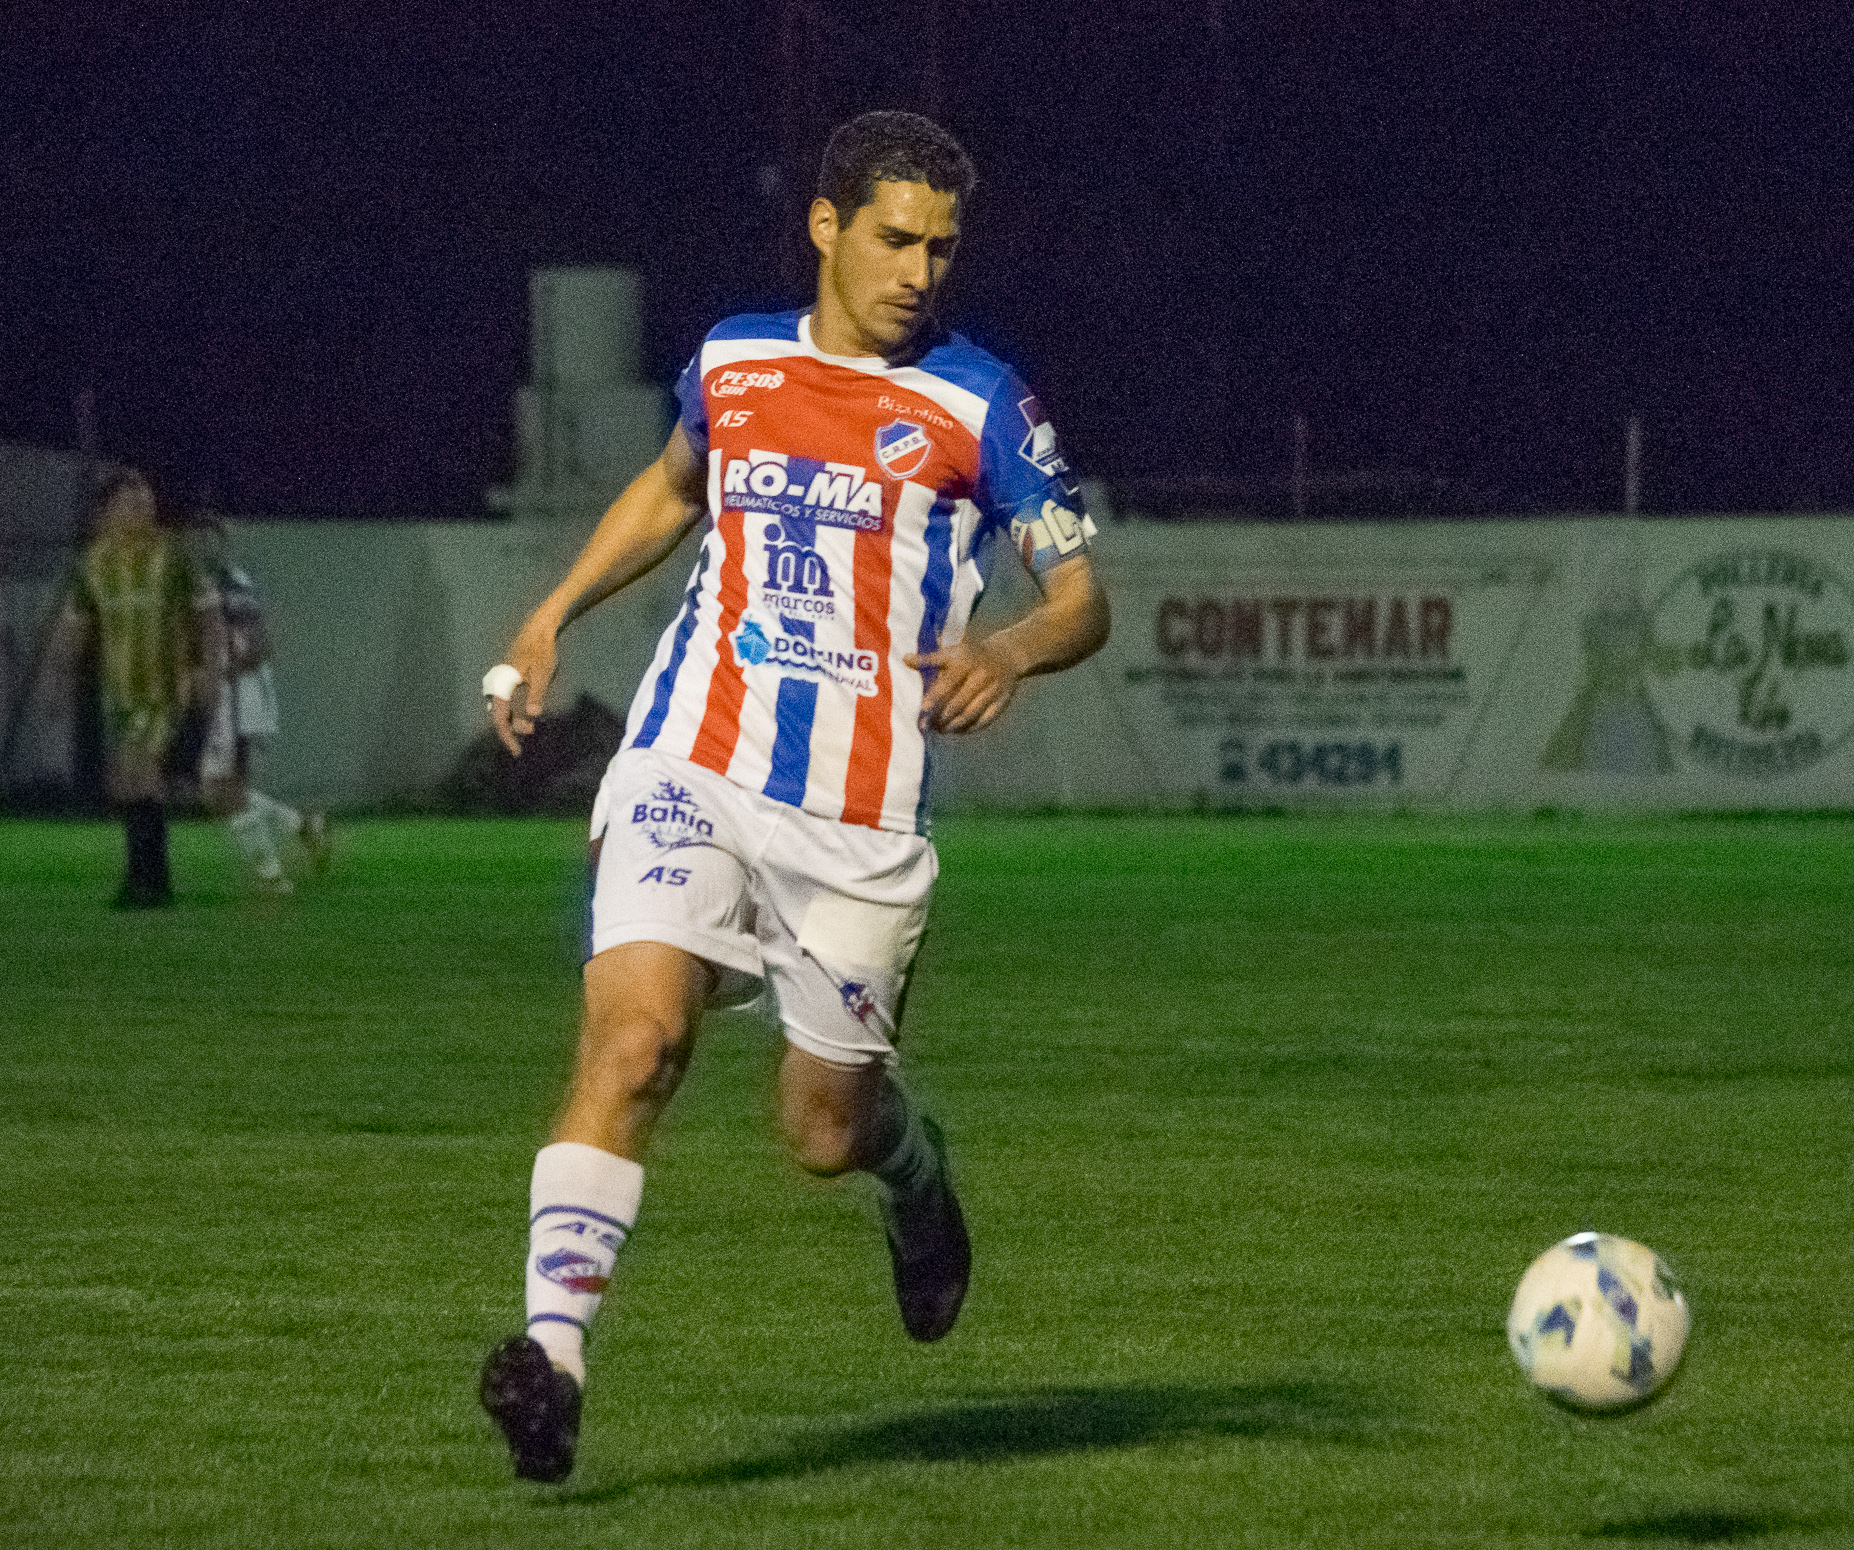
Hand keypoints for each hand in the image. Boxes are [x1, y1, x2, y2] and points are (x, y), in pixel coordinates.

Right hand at [489, 620, 558, 755]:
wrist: (539, 628)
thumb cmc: (542, 650)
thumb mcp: (542, 673)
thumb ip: (536, 694)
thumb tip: (532, 715)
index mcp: (503, 685)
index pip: (500, 719)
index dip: (508, 737)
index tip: (517, 752)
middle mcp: (498, 684)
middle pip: (500, 716)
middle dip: (513, 729)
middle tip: (531, 735)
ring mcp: (501, 680)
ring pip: (503, 708)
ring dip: (515, 719)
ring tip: (529, 727)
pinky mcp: (508, 677)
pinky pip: (507, 699)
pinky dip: (515, 710)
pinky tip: (525, 712)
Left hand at [905, 637, 1023, 733]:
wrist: (1007, 655)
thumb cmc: (971, 655)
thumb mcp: (952, 652)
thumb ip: (929, 659)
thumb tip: (904, 659)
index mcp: (967, 662)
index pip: (948, 682)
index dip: (935, 697)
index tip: (922, 710)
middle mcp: (981, 675)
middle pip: (960, 701)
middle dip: (943, 716)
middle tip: (929, 726)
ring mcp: (994, 689)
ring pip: (973, 712)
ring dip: (956, 724)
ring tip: (942, 730)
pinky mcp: (1002, 700)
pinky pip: (986, 718)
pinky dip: (972, 727)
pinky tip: (959, 731)